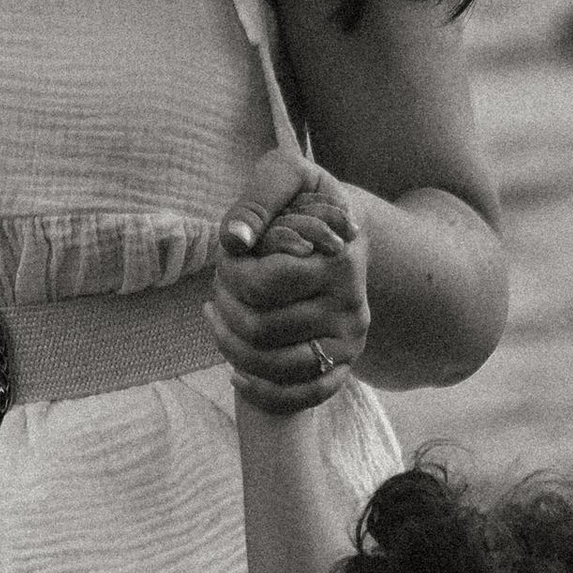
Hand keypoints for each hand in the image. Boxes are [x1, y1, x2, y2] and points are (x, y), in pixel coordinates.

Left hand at [211, 153, 368, 415]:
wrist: (339, 232)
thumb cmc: (302, 199)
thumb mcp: (283, 174)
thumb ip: (256, 200)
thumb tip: (234, 243)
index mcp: (339, 259)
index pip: (264, 284)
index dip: (231, 274)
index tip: (228, 257)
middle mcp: (352, 305)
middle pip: (261, 329)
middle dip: (226, 308)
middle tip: (220, 288)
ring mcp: (350, 341)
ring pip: (273, 366)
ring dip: (231, 346)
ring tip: (221, 318)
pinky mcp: (343, 366)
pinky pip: (299, 398)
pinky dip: (259, 390)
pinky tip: (235, 370)